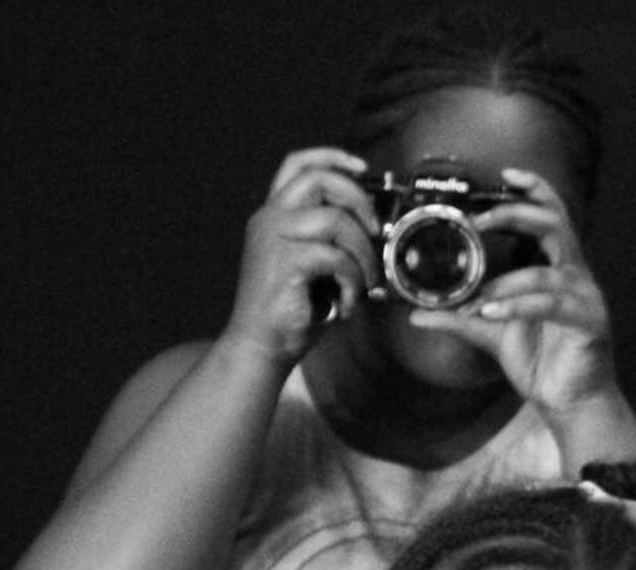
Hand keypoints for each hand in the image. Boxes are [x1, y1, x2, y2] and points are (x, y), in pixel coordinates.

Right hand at [223, 148, 378, 366]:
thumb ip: (332, 239)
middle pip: (320, 179)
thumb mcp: (313, 265)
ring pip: (336, 220)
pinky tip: (346, 301)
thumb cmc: (291, 309)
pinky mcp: (284, 262)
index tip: (362, 168)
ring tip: (363, 282)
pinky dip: (352, 280)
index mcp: (274, 214)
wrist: (260, 346)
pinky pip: (335, 256)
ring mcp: (273, 238)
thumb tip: (374, 229)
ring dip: (362, 252)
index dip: (332, 157)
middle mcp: (269, 219)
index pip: (297, 164)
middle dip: (359, 200)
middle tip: (374, 232)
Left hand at [402, 169, 620, 416]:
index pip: (551, 215)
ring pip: (546, 271)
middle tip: (480, 220)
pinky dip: (518, 306)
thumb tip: (417, 311)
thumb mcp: (492, 332)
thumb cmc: (542, 361)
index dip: (534, 190)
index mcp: (557, 267)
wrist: (571, 403)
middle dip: (516, 215)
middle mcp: (575, 275)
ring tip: (478, 297)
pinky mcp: (590, 322)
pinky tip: (493, 312)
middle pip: (554, 225)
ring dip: (506, 281)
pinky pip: (550, 305)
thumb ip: (459, 316)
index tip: (506, 176)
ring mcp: (585, 297)